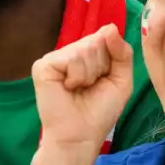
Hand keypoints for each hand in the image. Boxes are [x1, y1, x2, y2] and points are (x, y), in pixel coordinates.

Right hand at [31, 24, 133, 150]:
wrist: (80, 136)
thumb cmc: (99, 112)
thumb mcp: (121, 80)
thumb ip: (122, 52)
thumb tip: (110, 27)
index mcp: (86, 55)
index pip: (104, 37)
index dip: (111, 57)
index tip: (105, 77)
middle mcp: (69, 53)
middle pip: (96, 42)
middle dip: (101, 67)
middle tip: (90, 87)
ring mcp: (54, 58)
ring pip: (84, 49)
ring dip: (89, 74)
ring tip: (79, 89)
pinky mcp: (43, 65)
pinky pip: (70, 58)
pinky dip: (76, 76)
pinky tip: (68, 88)